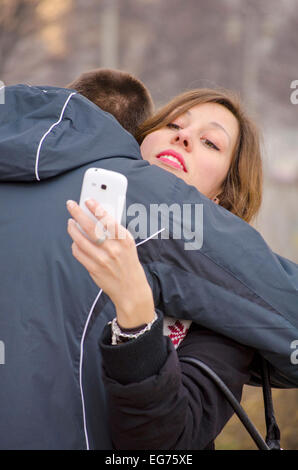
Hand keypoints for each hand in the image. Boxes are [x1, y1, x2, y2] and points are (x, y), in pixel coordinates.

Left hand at [66, 199, 154, 327]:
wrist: (131, 289)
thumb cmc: (128, 262)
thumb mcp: (128, 244)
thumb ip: (115, 231)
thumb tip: (96, 215)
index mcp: (125, 240)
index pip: (108, 219)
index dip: (96, 208)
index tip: (88, 200)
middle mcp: (114, 249)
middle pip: (91, 227)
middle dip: (78, 213)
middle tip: (70, 205)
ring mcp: (103, 260)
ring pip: (80, 239)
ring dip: (72, 228)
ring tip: (70, 222)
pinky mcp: (94, 269)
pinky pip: (78, 253)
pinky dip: (75, 245)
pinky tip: (75, 240)